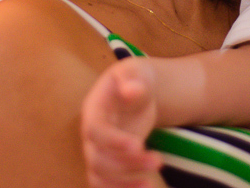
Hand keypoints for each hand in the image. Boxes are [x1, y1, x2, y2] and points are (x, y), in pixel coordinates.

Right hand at [81, 59, 163, 187]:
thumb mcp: (136, 73)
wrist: (136, 91)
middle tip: (159, 161)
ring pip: (99, 175)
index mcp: (93, 109)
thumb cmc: (135, 79)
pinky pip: (103, 183)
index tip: (138, 145)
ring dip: (123, 183)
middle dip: (127, 164)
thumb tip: (131, 90)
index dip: (113, 141)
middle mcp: (90, 134)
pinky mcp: (107, 162)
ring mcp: (96, 150)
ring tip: (151, 184)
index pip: (95, 130)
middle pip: (98, 158)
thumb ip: (133, 80)